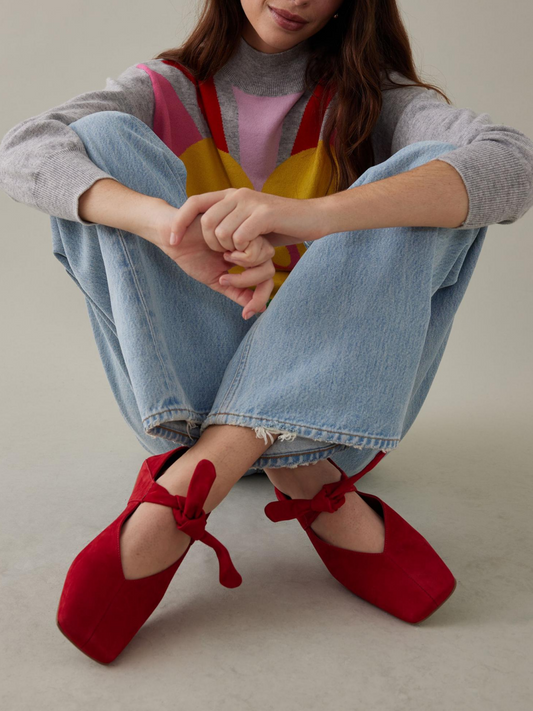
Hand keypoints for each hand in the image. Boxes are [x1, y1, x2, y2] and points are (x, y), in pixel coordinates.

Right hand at [138, 199, 275, 319]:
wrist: (174, 236)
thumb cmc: (192, 255)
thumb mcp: (217, 279)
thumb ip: (238, 292)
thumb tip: (260, 309)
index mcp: (246, 259)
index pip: (265, 280)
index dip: (260, 298)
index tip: (246, 314)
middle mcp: (251, 246)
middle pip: (269, 270)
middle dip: (248, 282)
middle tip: (225, 280)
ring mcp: (248, 234)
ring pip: (266, 258)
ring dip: (243, 269)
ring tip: (223, 260)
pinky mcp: (243, 223)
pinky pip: (254, 247)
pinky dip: (240, 256)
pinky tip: (223, 252)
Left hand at [167, 187, 326, 252]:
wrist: (313, 218)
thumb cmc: (281, 225)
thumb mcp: (250, 222)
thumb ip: (230, 222)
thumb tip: (207, 232)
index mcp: (231, 195)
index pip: (194, 203)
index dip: (180, 222)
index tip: (172, 243)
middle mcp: (238, 194)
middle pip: (206, 223)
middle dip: (212, 245)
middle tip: (227, 254)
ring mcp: (251, 202)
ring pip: (222, 233)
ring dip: (231, 250)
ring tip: (245, 253)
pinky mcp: (264, 214)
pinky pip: (240, 238)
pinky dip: (244, 251)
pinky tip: (255, 251)